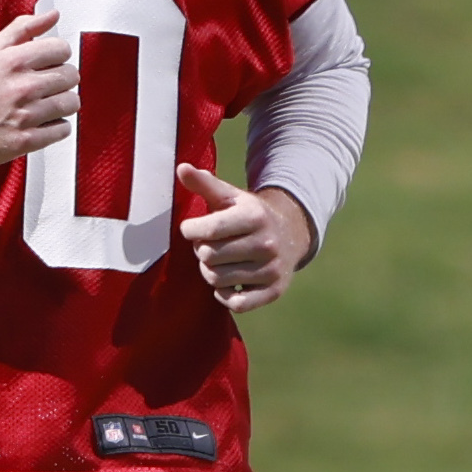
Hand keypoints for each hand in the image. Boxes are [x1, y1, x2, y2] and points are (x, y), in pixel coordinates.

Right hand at [0, 2, 76, 172]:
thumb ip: (24, 28)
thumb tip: (53, 15)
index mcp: (13, 61)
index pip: (62, 49)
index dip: (58, 55)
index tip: (50, 62)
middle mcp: (21, 87)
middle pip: (70, 76)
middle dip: (61, 78)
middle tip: (45, 84)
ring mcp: (25, 115)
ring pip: (71, 103)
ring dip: (62, 102)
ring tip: (44, 103)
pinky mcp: (26, 140)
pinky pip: (63, 129)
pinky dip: (57, 126)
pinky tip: (41, 121)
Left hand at [178, 165, 313, 310]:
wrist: (291, 235)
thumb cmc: (248, 215)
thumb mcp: (230, 196)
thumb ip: (204, 183)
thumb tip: (181, 167)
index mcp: (254, 216)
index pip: (206, 230)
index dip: (191, 231)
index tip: (194, 228)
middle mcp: (267, 243)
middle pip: (208, 257)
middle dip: (201, 251)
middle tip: (210, 246)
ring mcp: (272, 269)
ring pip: (216, 279)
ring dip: (210, 272)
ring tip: (219, 261)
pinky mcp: (274, 291)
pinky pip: (236, 303)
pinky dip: (224, 295)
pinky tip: (228, 282)